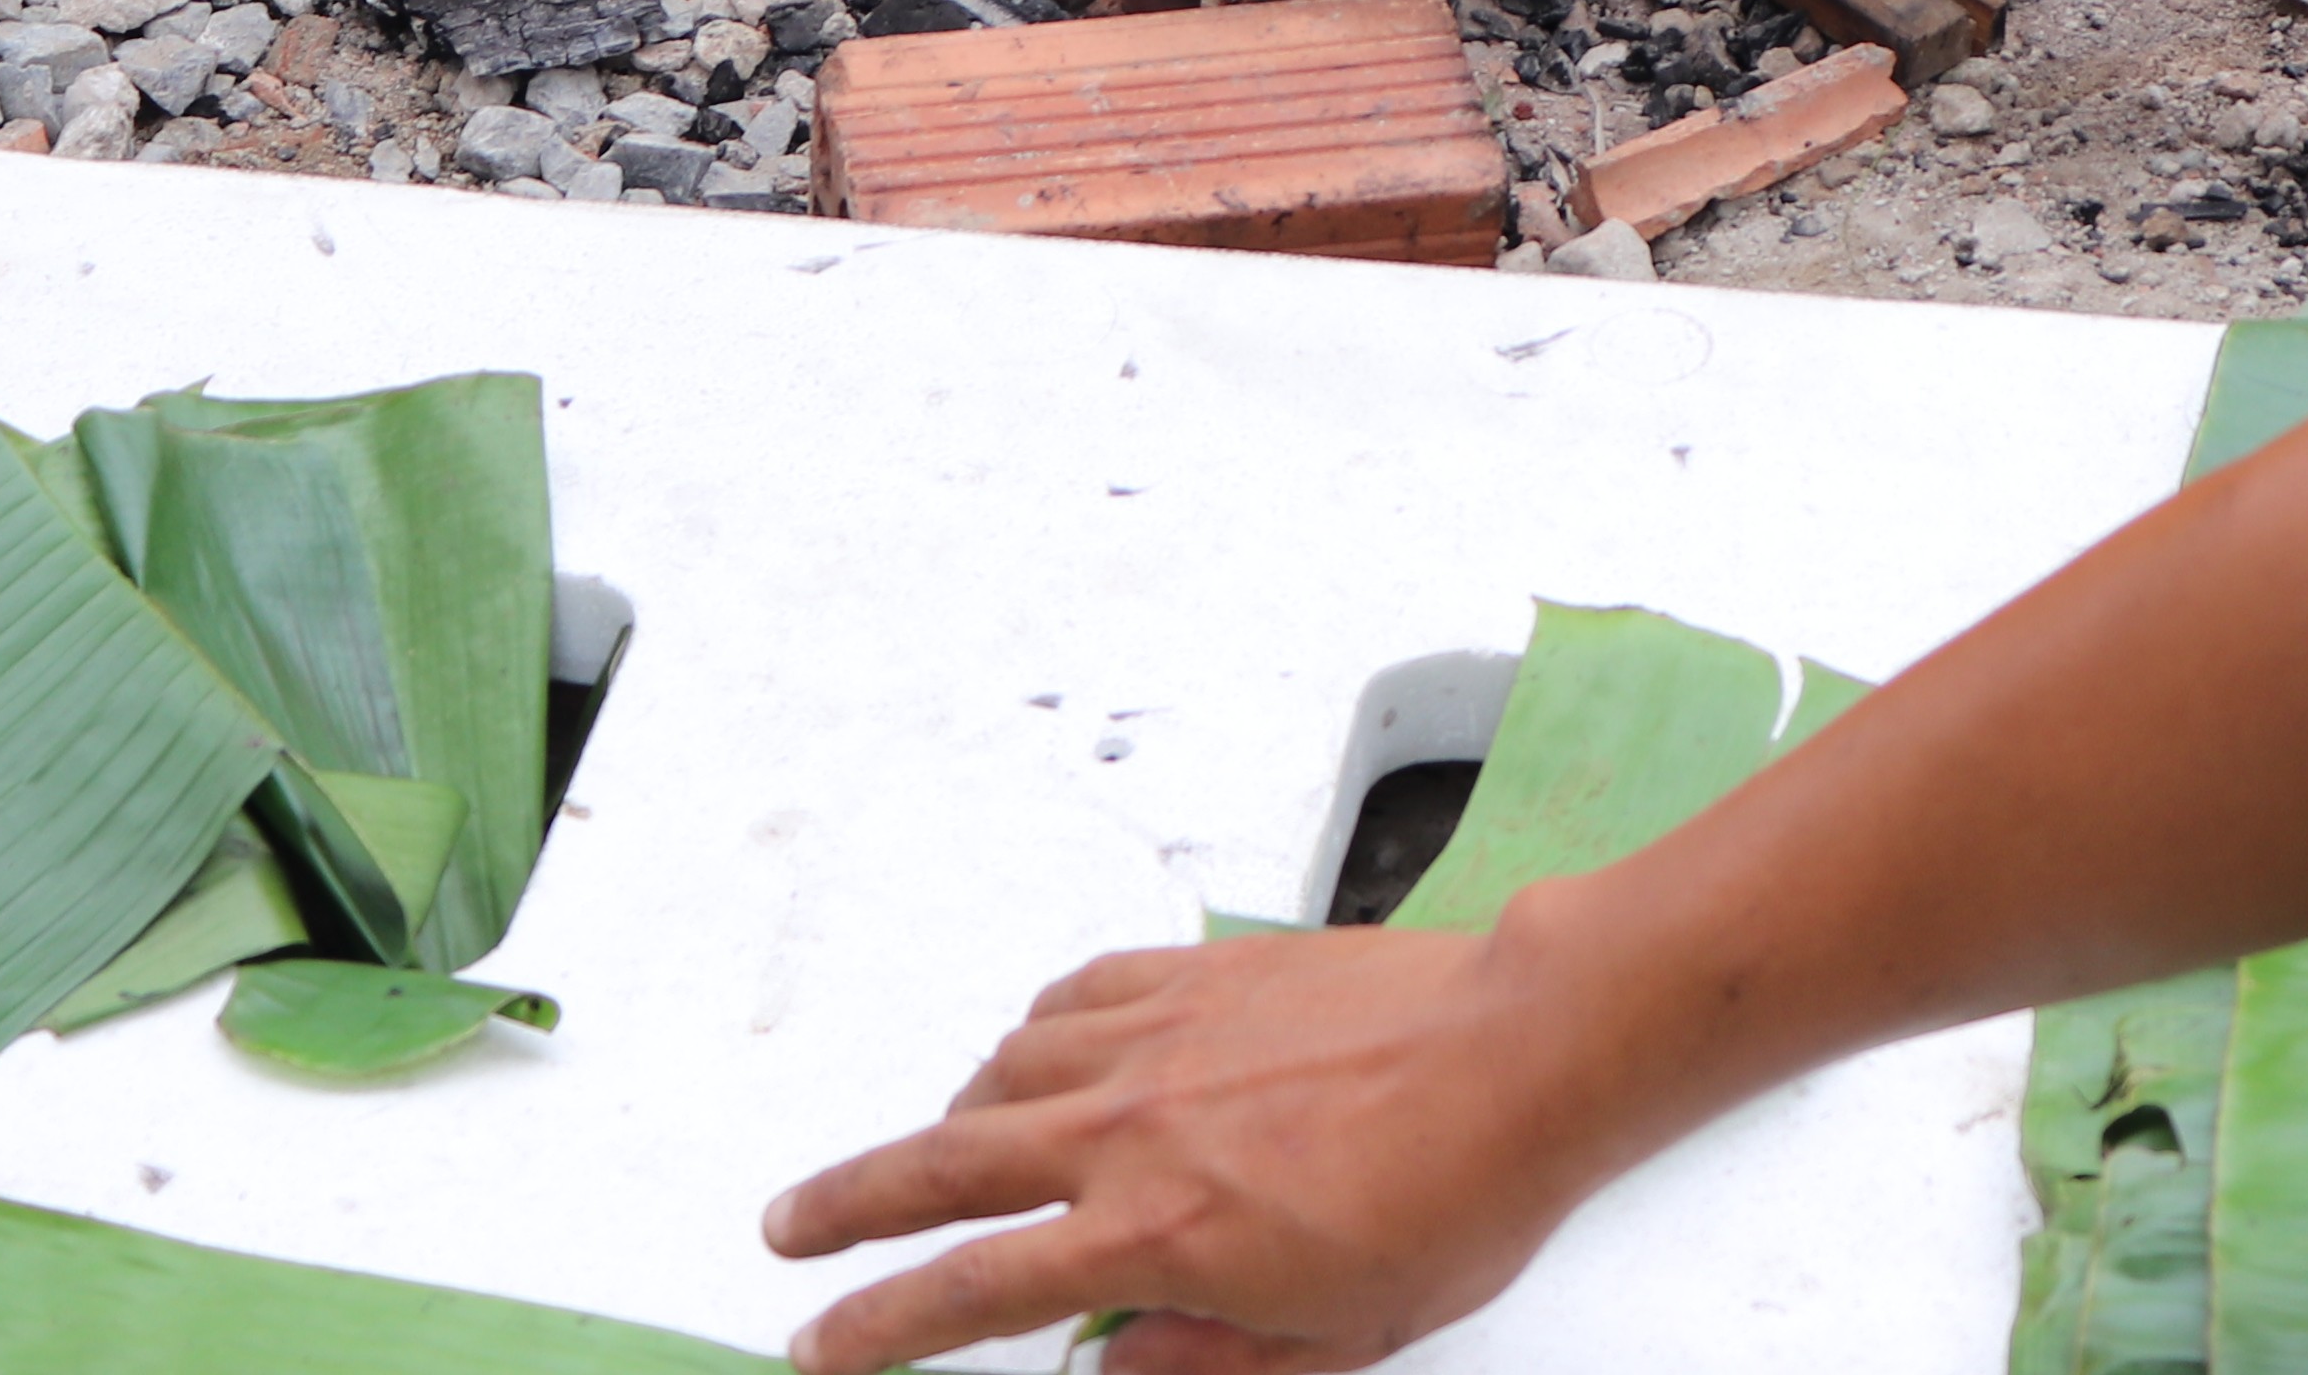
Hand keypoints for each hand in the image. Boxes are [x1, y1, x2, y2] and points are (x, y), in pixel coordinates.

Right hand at [763, 920, 1652, 1374]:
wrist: (1524, 1049)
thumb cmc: (1450, 1201)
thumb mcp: (1331, 1341)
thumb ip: (1200, 1366)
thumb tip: (1101, 1369)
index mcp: (1156, 1233)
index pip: (975, 1292)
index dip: (881, 1327)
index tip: (818, 1345)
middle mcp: (1130, 1126)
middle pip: (941, 1161)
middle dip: (847, 1203)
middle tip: (782, 1228)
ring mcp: (1160, 1035)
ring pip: (1004, 1073)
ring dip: (951, 1120)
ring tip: (937, 1155)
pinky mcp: (1201, 973)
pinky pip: (1075, 998)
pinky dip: (1034, 1034)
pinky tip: (1034, 1055)